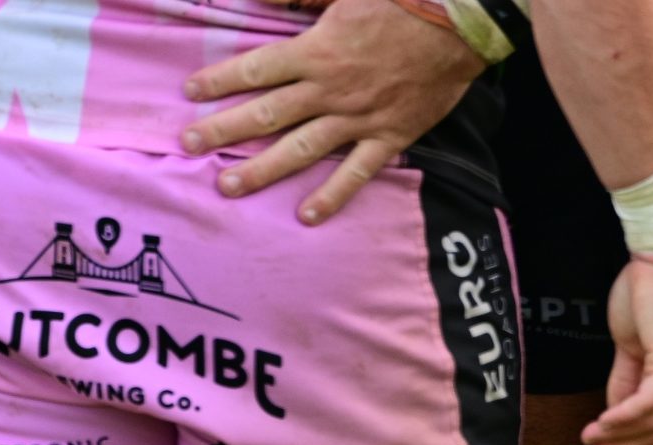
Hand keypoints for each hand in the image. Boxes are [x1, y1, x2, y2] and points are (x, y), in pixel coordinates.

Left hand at [181, 0, 481, 224]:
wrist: (464, 16)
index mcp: (316, 50)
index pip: (254, 69)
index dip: (219, 81)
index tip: (190, 93)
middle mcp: (329, 89)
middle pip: (264, 115)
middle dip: (222, 131)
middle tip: (187, 146)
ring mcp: (358, 116)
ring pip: (299, 149)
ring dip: (260, 170)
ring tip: (227, 186)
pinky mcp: (389, 134)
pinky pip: (356, 172)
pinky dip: (332, 196)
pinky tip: (306, 216)